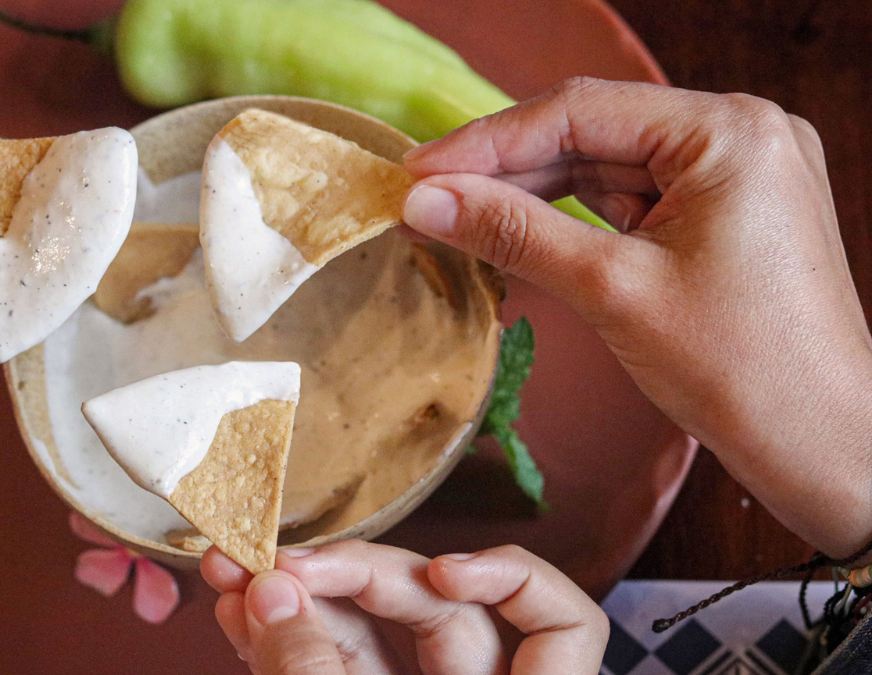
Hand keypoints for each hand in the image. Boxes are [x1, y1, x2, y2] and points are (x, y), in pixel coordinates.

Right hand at [201, 541, 607, 674]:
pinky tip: (240, 612)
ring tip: (235, 575)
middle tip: (278, 562)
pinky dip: (285, 640)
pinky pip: (329, 666)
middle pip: (437, 611)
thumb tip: (269, 592)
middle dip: (351, 576)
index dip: (510, 581)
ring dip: (298, 600)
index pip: (562, 626)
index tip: (443, 572)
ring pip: (369, 638)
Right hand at [401, 78, 871, 559]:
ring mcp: (736, 174)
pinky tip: (514, 231)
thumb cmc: (742, 370)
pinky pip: (630, 200)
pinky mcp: (726, 215)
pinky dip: (571, 217)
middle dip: (504, 167)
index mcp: (728, 132)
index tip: (416, 170)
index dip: (486, 141)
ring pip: (606, 167)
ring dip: (531, 191)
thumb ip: (515, 233)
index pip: (580, 111)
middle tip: (424, 196)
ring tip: (454, 215)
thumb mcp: (613, 291)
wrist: (827, 448)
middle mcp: (739, 134)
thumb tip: (424, 200)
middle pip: (592, 132)